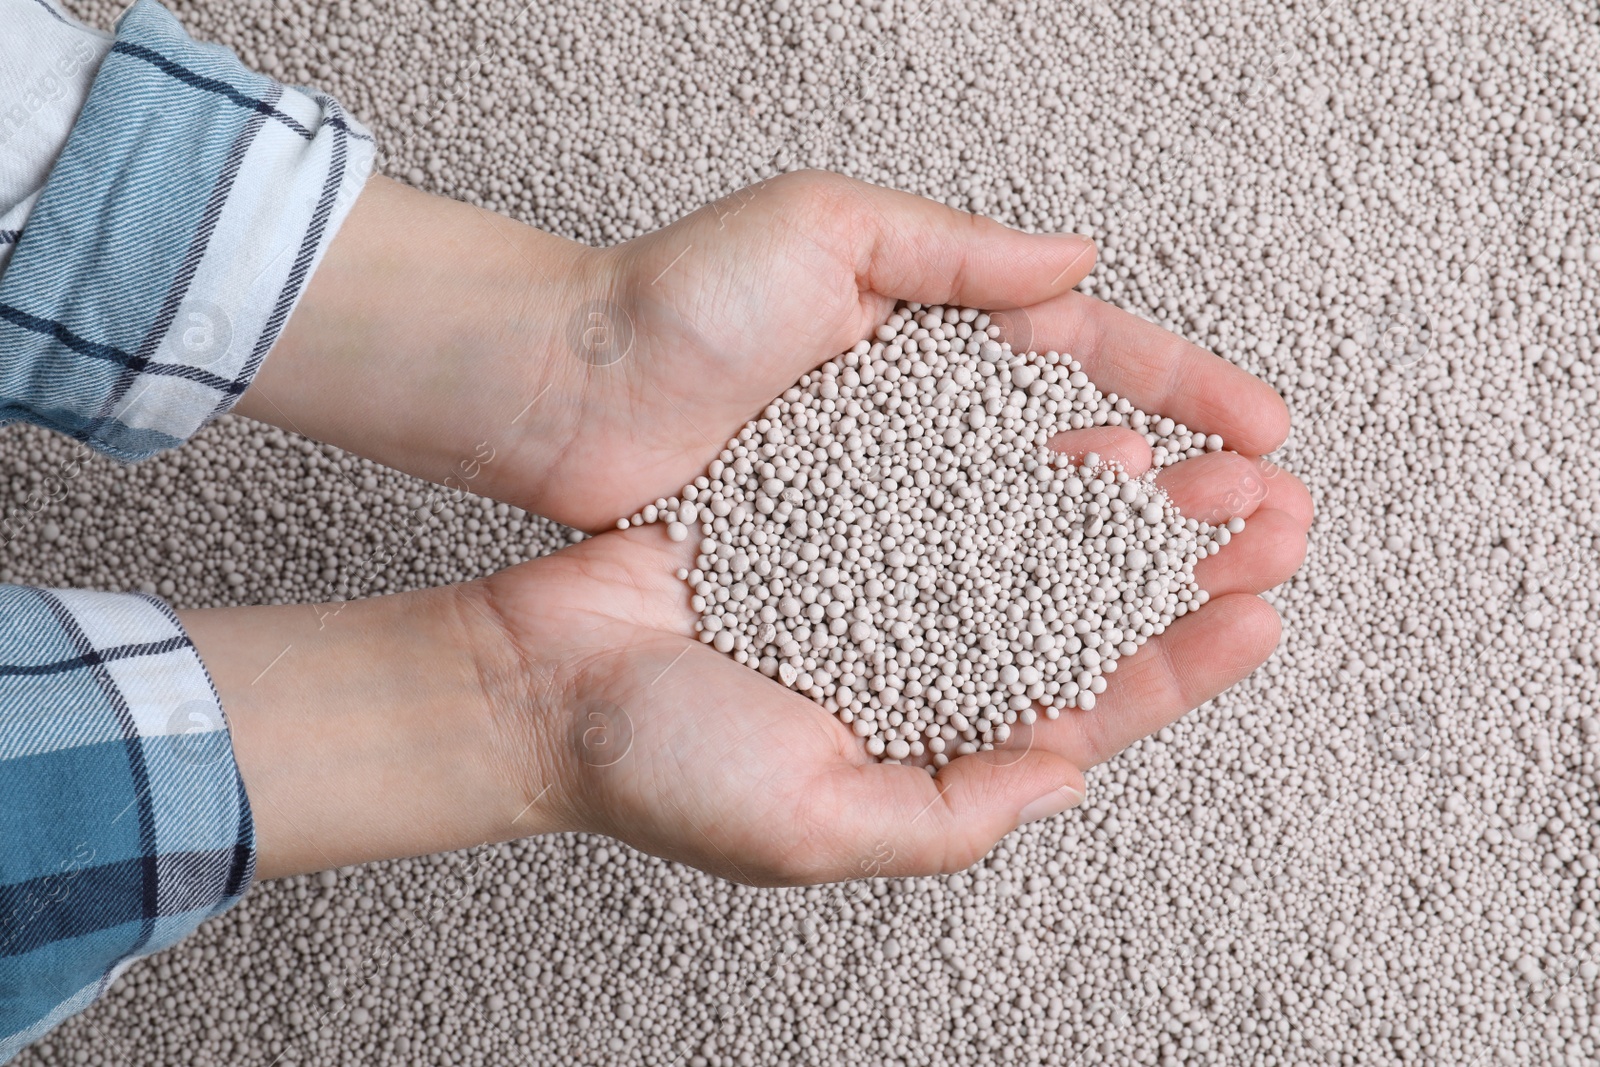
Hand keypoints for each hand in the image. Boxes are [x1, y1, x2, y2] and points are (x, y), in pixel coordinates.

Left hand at [242, 172, 1293, 531]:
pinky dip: (1026, 615)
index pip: (1089, 358)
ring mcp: (887, 502)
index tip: (1263, 432)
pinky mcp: (840, 569)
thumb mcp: (820, 228)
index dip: (1184, 391)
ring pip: (1035, 538)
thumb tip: (1081, 259)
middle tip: (1274, 525)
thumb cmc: (672, 303)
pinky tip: (1089, 637)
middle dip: (1187, 490)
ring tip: (1219, 587)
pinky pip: (953, 596)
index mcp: (934, 332)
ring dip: (1131, 563)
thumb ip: (952, 249)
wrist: (554, 398)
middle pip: (1084, 459)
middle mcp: (924, 422)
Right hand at [461, 429, 1310, 884]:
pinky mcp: (836, 505)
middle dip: (1178, 569)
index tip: (1263, 613)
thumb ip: (950, 814)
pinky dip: (1014, 451)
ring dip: (1119, 501)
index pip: (1085, 707)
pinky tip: (1074, 423)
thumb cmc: (658, 767)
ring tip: (1200, 462)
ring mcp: (882, 577)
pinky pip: (944, 472)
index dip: (1180, 664)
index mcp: (930, 742)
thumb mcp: (813, 827)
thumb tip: (1067, 775)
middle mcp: (920, 658)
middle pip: (1079, 608)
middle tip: (1273, 519)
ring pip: (1029, 532)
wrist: (538, 675)